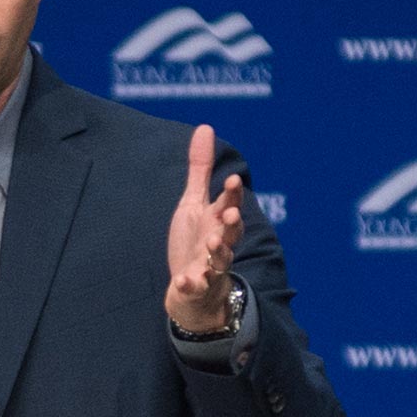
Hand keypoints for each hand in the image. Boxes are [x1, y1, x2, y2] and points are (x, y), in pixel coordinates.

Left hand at [165, 124, 245, 332]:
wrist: (192, 289)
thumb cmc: (196, 241)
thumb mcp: (194, 203)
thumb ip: (201, 170)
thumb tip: (206, 127)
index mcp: (218, 221)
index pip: (229, 205)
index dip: (231, 195)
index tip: (232, 180)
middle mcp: (218, 243)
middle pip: (230, 233)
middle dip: (231, 224)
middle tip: (230, 214)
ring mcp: (210, 268)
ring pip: (220, 261)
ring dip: (218, 252)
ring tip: (212, 243)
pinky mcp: (197, 288)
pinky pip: (196, 287)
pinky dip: (191, 285)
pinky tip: (183, 281)